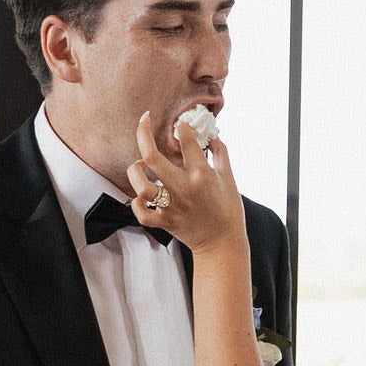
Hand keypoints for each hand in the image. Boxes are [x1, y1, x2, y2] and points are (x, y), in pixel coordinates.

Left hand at [129, 110, 244, 252]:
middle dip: (143, 133)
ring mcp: (172, 206)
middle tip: (143, 121)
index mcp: (202, 175)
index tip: (181, 125)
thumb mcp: (229, 178)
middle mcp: (184, 189)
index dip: (182, 127)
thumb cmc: (228, 211)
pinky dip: (137, 203)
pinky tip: (141, 195)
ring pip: (141, 186)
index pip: (187, 140)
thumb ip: (220, 154)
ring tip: (140, 165)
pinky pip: (142, 213)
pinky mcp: (165, 222)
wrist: (223, 244)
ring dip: (135, 171)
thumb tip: (211, 134)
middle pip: (152, 157)